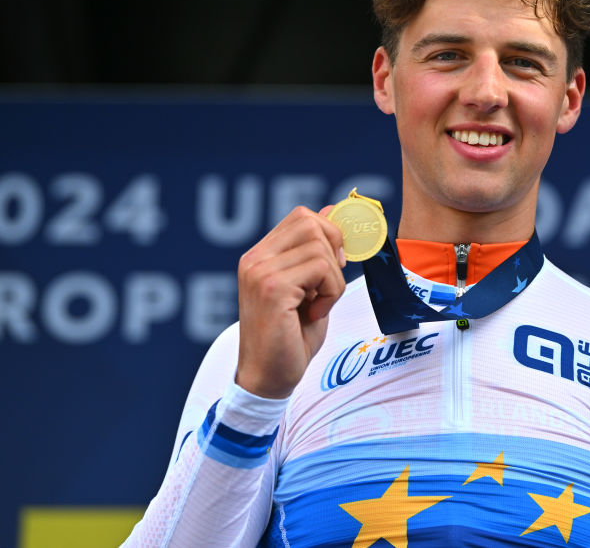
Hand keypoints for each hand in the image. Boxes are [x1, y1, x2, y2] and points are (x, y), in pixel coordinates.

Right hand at [235, 205, 345, 398]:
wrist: (269, 378)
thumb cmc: (291, 336)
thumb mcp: (308, 288)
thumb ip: (315, 253)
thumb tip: (329, 212)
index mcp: (260, 256)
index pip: (302, 217)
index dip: (330, 235)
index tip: (334, 266)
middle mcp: (255, 259)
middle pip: (312, 224)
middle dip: (335, 252)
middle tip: (328, 286)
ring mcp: (260, 272)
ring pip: (321, 248)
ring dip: (333, 281)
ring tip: (318, 305)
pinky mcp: (273, 289)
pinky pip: (323, 269)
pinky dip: (331, 293)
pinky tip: (315, 314)